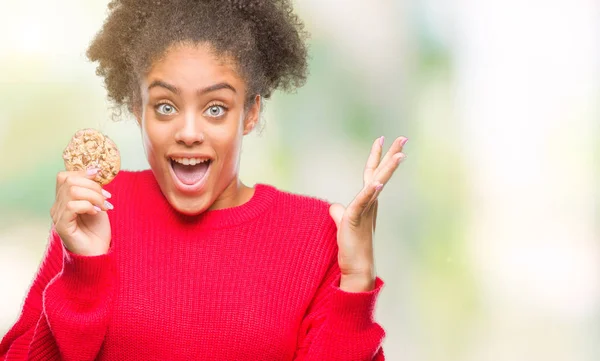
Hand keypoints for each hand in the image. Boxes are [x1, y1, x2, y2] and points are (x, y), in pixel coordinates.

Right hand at [50, 168, 112, 255]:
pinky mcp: (61, 226)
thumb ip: (93, 190)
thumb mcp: (98, 204)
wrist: (97, 253)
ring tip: (103, 206)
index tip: (99, 176)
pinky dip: (88, 206)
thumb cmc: (97, 230)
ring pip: (72, 191)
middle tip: (106, 198)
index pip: (64, 176)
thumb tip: (96, 170)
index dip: (83, 172)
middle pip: (69, 180)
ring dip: (94, 196)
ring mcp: (58, 216)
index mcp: (64, 199)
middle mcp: (57, 206)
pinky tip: (96, 213)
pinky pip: (72, 206)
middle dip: (93, 186)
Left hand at [329, 136, 407, 291]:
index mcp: (367, 202)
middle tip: (403, 137)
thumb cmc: (352, 248)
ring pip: (377, 184)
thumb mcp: (343, 225)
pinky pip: (362, 203)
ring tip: (400, 154)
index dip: (377, 157)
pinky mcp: (355, 219)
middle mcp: (370, 203)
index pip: (372, 174)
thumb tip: (334, 206)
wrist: (357, 268)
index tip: (382, 139)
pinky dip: (369, 192)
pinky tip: (376, 183)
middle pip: (380, 173)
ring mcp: (365, 210)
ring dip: (388, 169)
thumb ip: (339, 213)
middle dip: (392, 155)